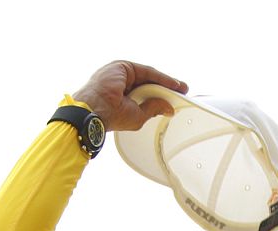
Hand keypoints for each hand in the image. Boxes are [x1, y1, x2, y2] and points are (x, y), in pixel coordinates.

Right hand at [72, 60, 186, 131]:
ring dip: (166, 82)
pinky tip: (173, 84)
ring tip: (181, 89)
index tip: (175, 99)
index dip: (161, 95)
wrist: (94, 110)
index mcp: (122, 95)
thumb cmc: (108, 116)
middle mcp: (122, 82)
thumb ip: (152, 109)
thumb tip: (168, 108)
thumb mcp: (138, 116)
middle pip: (149, 82)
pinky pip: (147, 72)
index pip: (146, 92)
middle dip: (167, 87)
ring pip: (149, 76)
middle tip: (183, 92)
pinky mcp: (123, 67)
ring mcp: (122, 73)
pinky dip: (161, 78)